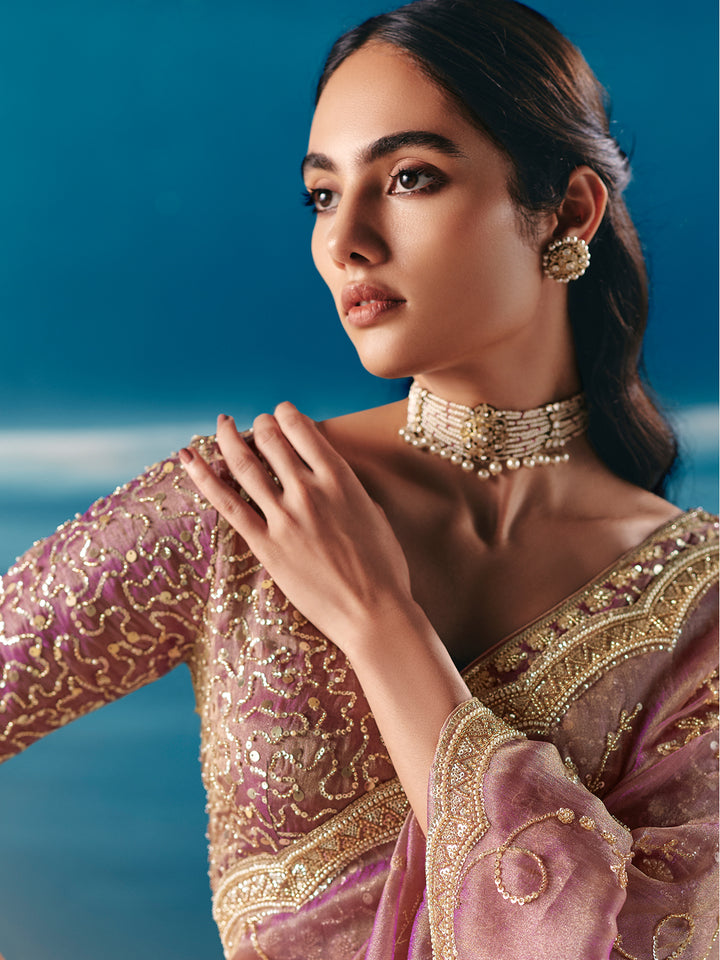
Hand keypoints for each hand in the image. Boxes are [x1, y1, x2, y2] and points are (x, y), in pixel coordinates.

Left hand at [180, 403, 415, 652]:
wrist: (373, 612)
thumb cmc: (383, 568)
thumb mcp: (373, 514)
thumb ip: (348, 490)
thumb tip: (332, 480)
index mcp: (340, 478)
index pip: (301, 429)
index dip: (285, 415)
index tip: (280, 414)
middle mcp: (308, 490)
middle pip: (270, 440)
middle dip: (258, 425)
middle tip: (253, 424)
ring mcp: (284, 517)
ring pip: (244, 464)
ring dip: (228, 438)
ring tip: (222, 424)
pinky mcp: (265, 545)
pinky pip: (227, 503)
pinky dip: (204, 477)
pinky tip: (188, 458)